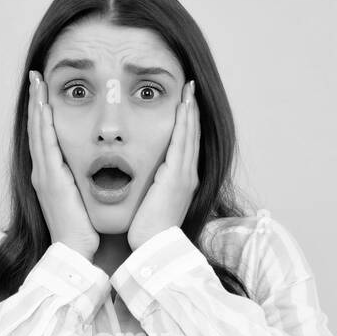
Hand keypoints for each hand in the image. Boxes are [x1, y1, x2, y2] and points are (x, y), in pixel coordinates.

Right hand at [27, 70, 99, 259]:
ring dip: (36, 105)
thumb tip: (99, 168)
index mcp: (50, 176)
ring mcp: (43, 175)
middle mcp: (42, 172)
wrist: (75, 252)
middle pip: (36, 129)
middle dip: (35, 101)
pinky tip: (43, 106)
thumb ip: (84, 181)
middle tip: (35, 76)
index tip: (44, 91)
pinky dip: (42, 124)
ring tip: (36, 82)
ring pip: (37, 132)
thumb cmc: (83, 230)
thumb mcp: (82, 198)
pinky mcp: (50, 180)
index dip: (42, 113)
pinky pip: (44, 145)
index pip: (45, 137)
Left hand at [127, 79, 198, 249]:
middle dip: (192, 110)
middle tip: (191, 87)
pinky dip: (184, 122)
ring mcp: (185, 175)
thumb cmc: (149, 232)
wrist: (155, 248)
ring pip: (190, 134)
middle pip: (193, 135)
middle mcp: (189, 175)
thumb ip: (151, 189)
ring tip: (190, 89)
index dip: (188, 123)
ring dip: (190, 109)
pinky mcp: (177, 176)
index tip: (185, 104)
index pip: (186, 145)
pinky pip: (182, 142)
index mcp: (183, 182)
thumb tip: (143, 181)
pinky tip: (184, 105)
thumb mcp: (152, 205)